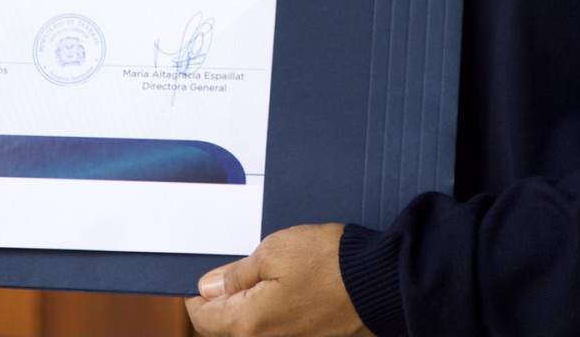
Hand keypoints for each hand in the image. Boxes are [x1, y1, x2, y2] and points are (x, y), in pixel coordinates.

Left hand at [186, 223, 369, 336]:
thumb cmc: (330, 264)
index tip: (209, 274)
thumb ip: (235, 274)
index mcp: (249, 323)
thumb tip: (209, 287)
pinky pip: (278, 329)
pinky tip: (291, 289)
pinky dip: (275, 311)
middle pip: (225, 327)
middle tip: (242, 269)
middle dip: (225, 300)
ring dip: (251, 305)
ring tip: (272, 275)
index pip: (202, 317)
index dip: (200, 293)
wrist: (379, 282)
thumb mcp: (273, 251)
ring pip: (252, 328)